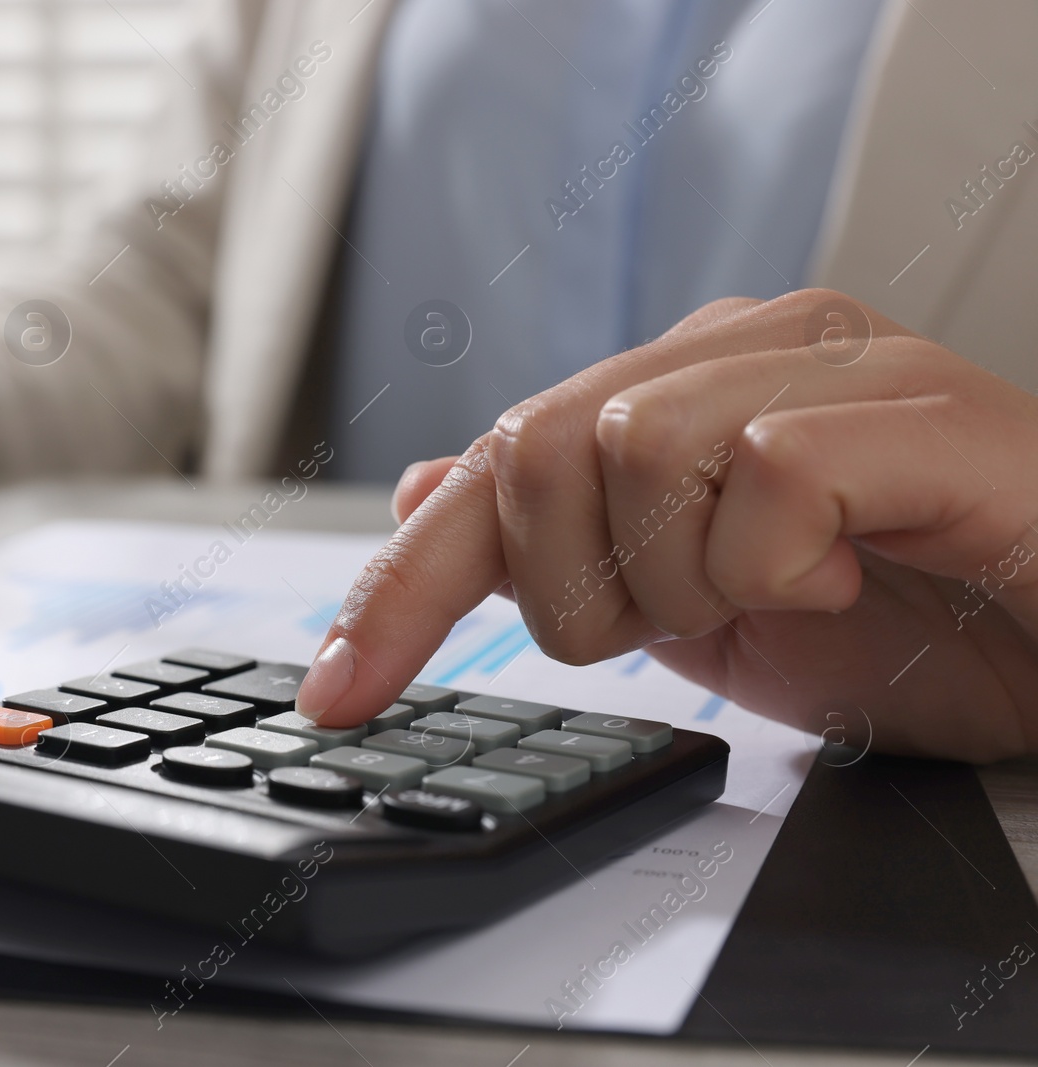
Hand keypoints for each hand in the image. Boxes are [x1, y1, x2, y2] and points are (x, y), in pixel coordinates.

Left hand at [295, 289, 1037, 762]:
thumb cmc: (910, 622)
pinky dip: (787, 566)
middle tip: (684, 625)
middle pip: (537, 446)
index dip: (399, 585)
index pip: (490, 465)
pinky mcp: (922, 412)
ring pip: (635, 450)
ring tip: (786, 596)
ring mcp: (839, 366)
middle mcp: (747, 348)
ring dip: (688, 580)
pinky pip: (769, 478)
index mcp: (682, 386)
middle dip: (580, 589)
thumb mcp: (696, 611)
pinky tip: (855, 572)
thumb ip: (563, 546)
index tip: (338, 693)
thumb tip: (423, 489)